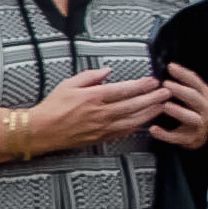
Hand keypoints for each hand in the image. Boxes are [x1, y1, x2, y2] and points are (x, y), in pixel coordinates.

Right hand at [29, 67, 171, 152]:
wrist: (40, 130)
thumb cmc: (52, 107)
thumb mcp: (68, 84)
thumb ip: (90, 76)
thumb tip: (107, 71)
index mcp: (92, 97)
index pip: (123, 90)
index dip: (141, 85)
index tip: (153, 81)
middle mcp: (100, 113)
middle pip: (133, 105)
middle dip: (153, 98)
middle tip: (167, 92)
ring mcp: (102, 127)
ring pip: (132, 120)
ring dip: (150, 112)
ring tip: (162, 105)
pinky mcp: (101, 138)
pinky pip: (123, 132)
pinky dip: (137, 126)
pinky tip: (145, 121)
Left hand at [150, 62, 207, 149]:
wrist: (204, 134)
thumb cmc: (194, 111)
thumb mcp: (194, 96)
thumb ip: (184, 85)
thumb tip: (168, 69)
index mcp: (204, 96)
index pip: (196, 82)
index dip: (183, 74)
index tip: (170, 67)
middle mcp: (204, 109)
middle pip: (195, 98)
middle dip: (180, 90)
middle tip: (166, 84)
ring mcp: (198, 124)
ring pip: (191, 118)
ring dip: (178, 111)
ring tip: (165, 106)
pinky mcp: (190, 138)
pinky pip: (177, 137)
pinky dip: (165, 134)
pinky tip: (154, 129)